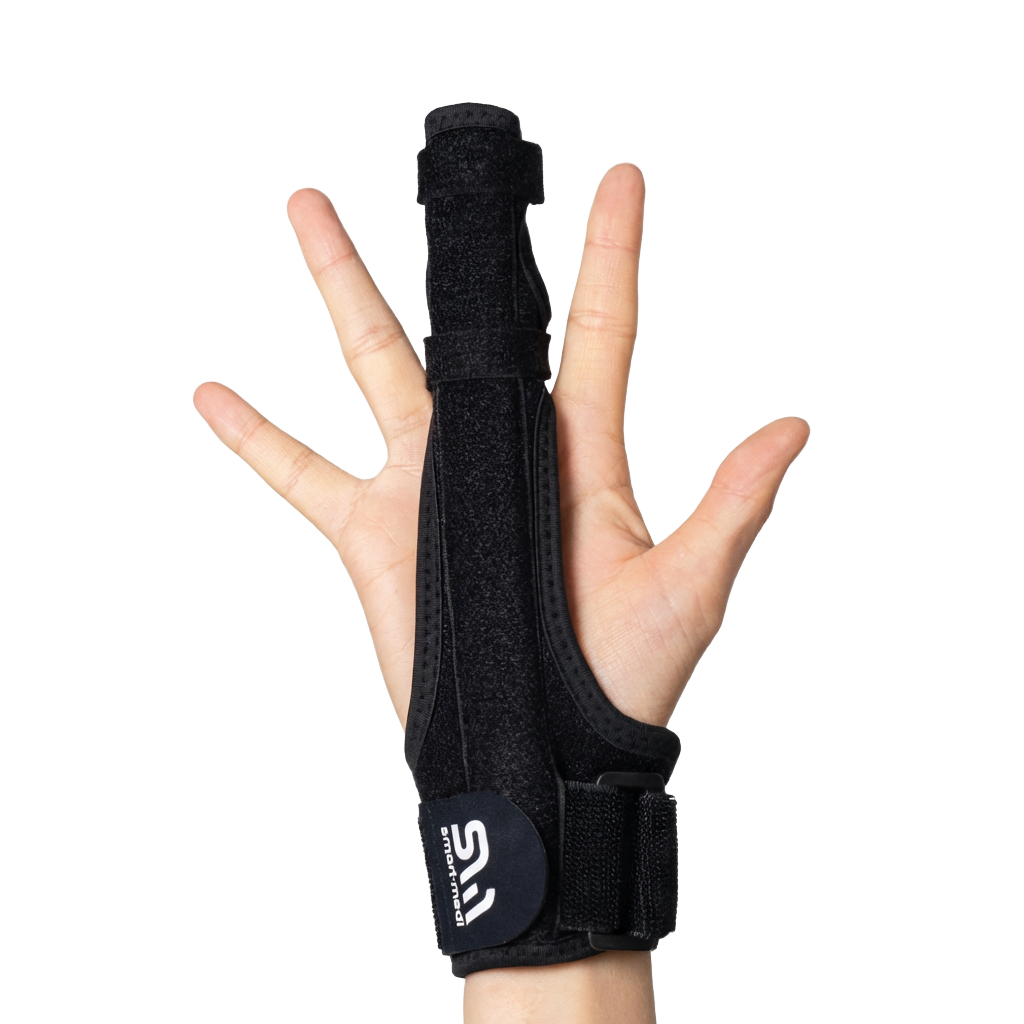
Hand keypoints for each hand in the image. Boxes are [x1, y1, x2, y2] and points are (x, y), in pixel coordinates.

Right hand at [194, 164, 808, 730]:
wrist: (545, 756)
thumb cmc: (624, 680)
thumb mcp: (687, 587)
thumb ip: (732, 505)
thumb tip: (794, 427)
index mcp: (580, 456)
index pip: (600, 333)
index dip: (612, 254)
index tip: (621, 180)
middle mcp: (499, 452)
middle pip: (467, 327)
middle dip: (450, 253)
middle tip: (439, 182)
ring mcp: (428, 487)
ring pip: (374, 366)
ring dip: (338, 289)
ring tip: (306, 214)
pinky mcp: (374, 534)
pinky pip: (302, 474)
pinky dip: (257, 438)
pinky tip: (212, 394)